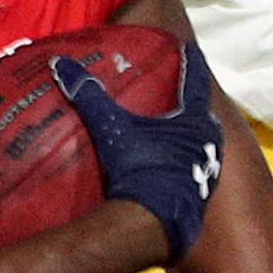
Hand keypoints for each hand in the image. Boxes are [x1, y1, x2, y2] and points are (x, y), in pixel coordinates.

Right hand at [54, 47, 221, 262]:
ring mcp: (209, 170)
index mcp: (195, 121)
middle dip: (192, 103)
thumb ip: (90, 97)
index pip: (195, 81)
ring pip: (203, 142)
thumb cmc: (141, 171)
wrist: (155, 224)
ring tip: (174, 130)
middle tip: (179, 94)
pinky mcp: (202, 194)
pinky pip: (196, 168)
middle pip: (203, 114)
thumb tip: (62, 65)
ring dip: (190, 135)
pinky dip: (185, 161)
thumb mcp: (113, 131)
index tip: (188, 48)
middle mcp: (210, 142)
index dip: (190, 63)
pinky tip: (170, 165)